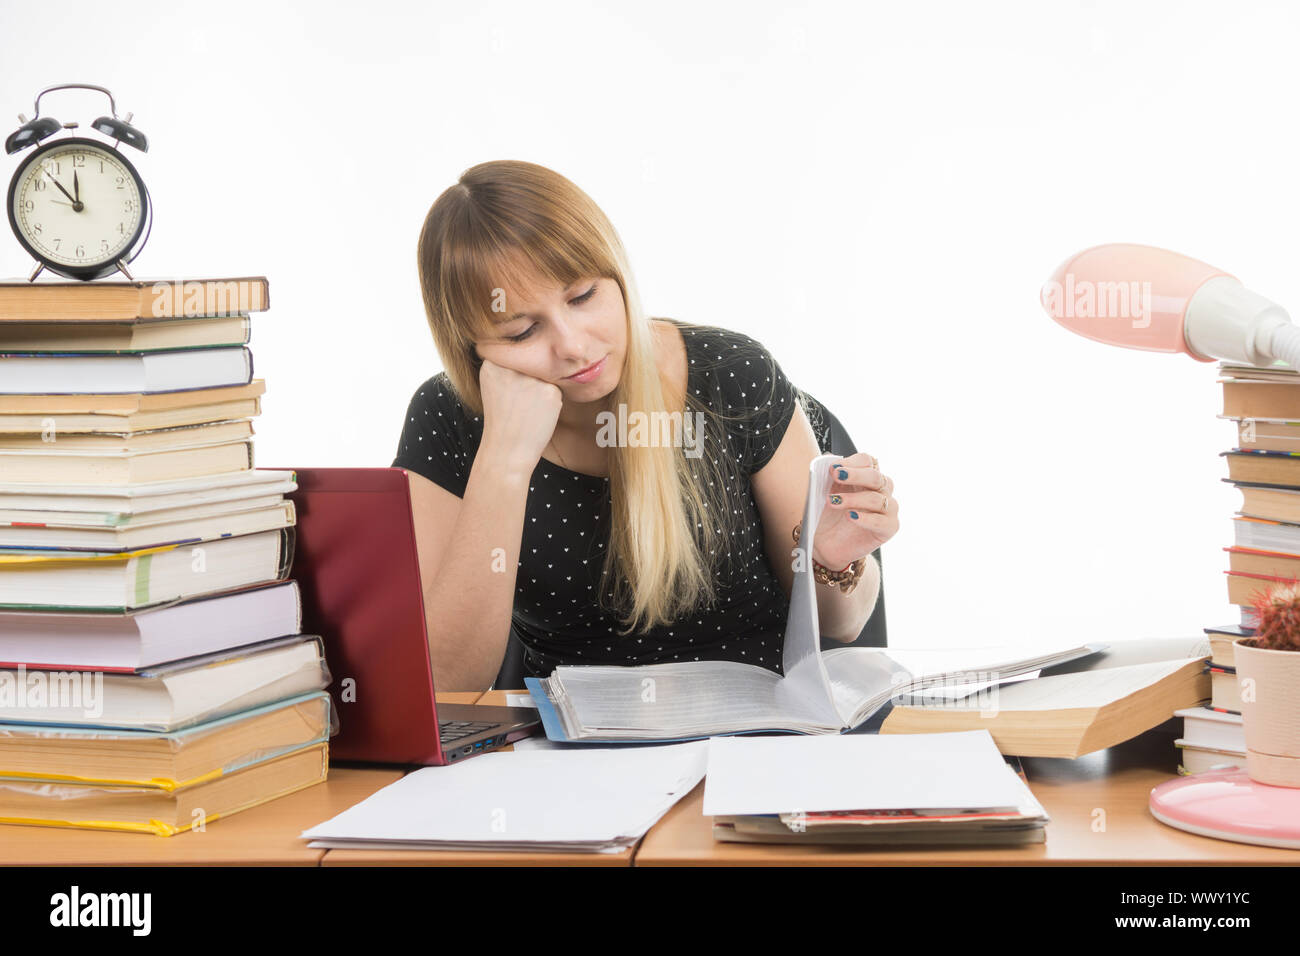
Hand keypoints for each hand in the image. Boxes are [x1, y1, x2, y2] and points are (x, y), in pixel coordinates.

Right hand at [477, 358, 563, 474]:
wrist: (507, 450)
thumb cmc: (501, 419)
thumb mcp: (493, 385)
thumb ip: (507, 366)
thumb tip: (531, 346)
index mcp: (493, 363)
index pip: (517, 355)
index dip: (517, 374)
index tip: (511, 391)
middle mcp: (512, 367)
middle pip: (532, 364)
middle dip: (530, 380)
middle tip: (520, 403)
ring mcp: (531, 379)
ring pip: (545, 375)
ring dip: (542, 390)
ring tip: (527, 409)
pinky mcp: (550, 391)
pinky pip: (556, 389)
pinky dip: (551, 402)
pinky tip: (537, 414)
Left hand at [811, 453, 898, 570]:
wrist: (826, 544)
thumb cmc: (828, 515)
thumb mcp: (824, 493)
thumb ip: (830, 477)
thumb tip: (830, 460)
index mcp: (865, 476)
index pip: (867, 461)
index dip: (851, 462)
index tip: (833, 468)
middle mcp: (881, 490)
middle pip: (875, 476)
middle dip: (855, 474)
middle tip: (837, 476)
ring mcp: (888, 508)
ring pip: (876, 498)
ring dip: (853, 499)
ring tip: (833, 502)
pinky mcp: (889, 528)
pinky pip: (882, 521)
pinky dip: (865, 518)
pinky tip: (850, 516)